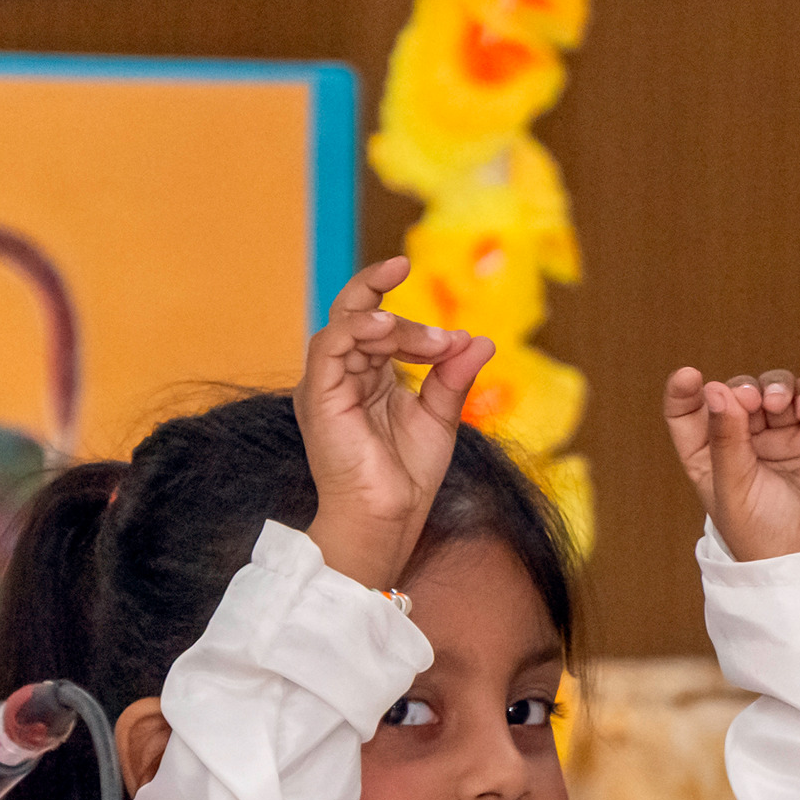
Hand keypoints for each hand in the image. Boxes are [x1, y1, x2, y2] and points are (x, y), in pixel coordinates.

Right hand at [295, 258, 493, 589]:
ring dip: (391, 322)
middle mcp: (340, 375)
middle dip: (379, 285)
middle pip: (352, 310)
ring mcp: (325, 385)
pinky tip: (392, 331)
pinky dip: (360, 328)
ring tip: (429, 341)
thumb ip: (453, 375)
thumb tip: (481, 339)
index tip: (418, 280)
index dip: (390, 295)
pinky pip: (330, 344)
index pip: (369, 319)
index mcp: (364, 376)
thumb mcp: (440, 416)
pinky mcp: (318, 396)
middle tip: (414, 280)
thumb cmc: (406, 478)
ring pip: (346, 323)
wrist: (387, 519)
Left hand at [661, 367, 799, 561]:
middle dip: (741, 389)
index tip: (688, 378)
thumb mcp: (734, 488)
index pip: (689, 417)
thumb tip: (714, 389)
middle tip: (749, 399)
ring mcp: (787, 436)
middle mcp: (749, 444)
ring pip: (774, 388)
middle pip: (736, 394)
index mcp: (713, 460)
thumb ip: (725, 438)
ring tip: (777, 403)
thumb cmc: (767, 535)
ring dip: (773, 385)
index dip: (684, 393)